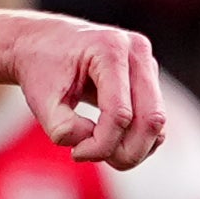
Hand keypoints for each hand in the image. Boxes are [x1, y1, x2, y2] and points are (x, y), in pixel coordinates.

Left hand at [0, 12, 164, 172]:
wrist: (41, 42)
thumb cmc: (41, 69)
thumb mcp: (41, 101)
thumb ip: (64, 128)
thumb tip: (94, 145)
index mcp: (109, 48)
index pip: (120, 114)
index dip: (101, 145)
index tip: (75, 152)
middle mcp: (136, 51)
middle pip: (151, 119)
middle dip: (126, 153)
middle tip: (92, 157)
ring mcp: (147, 63)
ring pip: (158, 123)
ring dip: (133, 149)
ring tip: (98, 149)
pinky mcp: (148, 78)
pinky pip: (154, 120)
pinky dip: (137, 140)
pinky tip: (108, 141)